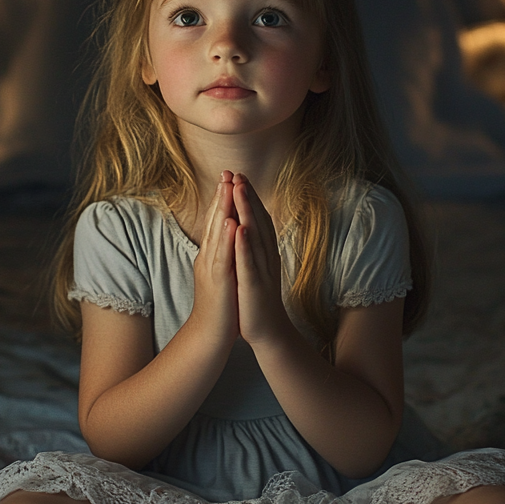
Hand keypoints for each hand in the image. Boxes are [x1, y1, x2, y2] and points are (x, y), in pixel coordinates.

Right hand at [188, 172, 239, 344]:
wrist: (209, 334)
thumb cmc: (218, 304)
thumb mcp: (220, 272)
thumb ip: (221, 252)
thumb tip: (226, 235)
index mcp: (211, 254)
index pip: (216, 220)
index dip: (221, 198)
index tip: (228, 176)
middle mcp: (208, 257)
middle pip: (214, 220)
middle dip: (221, 195)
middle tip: (226, 171)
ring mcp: (211, 268)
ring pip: (216, 234)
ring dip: (222, 209)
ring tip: (227, 187)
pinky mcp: (219, 282)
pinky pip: (223, 257)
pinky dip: (226, 239)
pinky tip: (231, 223)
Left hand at [232, 173, 291, 346]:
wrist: (266, 330)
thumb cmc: (256, 296)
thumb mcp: (253, 266)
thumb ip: (251, 245)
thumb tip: (246, 224)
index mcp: (263, 251)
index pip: (256, 218)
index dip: (248, 196)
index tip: (237, 175)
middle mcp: (266, 256)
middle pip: (257, 220)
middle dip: (247, 196)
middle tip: (238, 173)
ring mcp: (261, 270)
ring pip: (254, 236)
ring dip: (247, 212)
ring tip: (239, 190)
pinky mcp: (254, 285)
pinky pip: (249, 262)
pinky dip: (245, 244)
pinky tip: (239, 228)